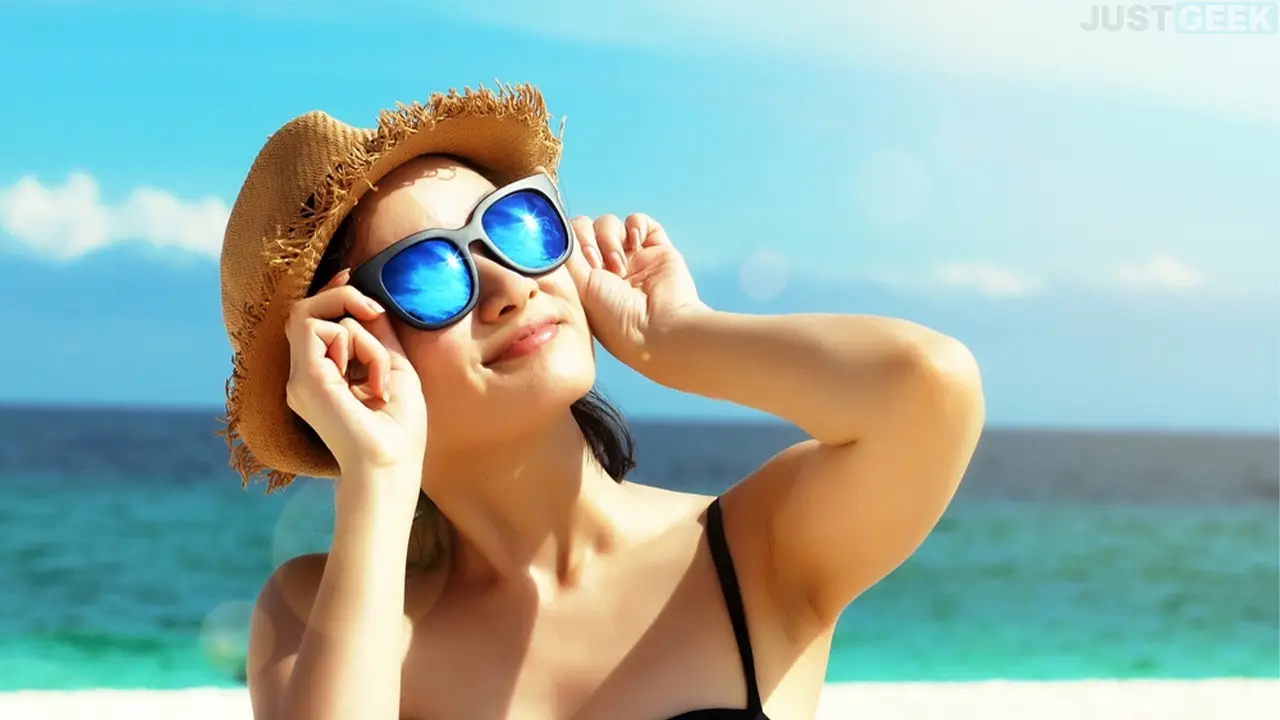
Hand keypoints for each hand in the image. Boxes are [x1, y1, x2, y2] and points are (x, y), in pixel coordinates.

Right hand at [284, 268, 426, 485]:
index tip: (350, 273)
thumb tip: (370, 304)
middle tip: (375, 312)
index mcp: (323, 378)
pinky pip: (321, 328)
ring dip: (363, 337)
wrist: (391, 466)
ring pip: (318, 318)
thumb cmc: (400, 430)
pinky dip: (357, 343)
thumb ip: (378, 337)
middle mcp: (304, 377)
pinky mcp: (305, 378)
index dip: (328, 293)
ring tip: (380, 376)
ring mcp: (300, 378)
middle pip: (308, 313)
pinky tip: (371, 381)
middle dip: (344, 298)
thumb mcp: (396, 370)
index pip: (311, 323)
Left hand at [566, 213, 707, 368]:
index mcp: (585, 281)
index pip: (569, 244)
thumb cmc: (615, 318)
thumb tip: (561, 232)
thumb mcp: (579, 287)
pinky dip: (635, 225)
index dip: (571, 243)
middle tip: (598, 265)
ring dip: (610, 238)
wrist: (658, 328)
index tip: (581, 262)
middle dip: (589, 240)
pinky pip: (640, 222)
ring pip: (610, 224)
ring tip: (620, 266)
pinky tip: (636, 243)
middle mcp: (607, 269)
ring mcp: (632, 259)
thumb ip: (567, 257)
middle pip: (587, 229)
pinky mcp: (656, 250)